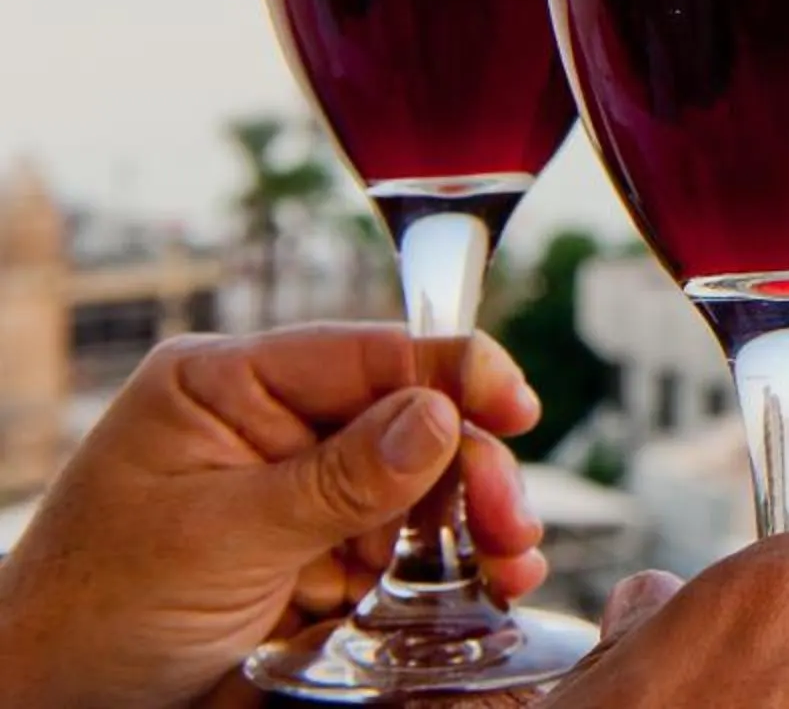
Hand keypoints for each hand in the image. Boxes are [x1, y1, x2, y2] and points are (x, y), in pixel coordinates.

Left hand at [0, 325, 545, 708]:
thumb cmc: (92, 616)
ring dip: (473, 523)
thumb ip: (337, 478)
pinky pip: (403, 549)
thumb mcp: (218, 539)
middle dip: (468, 467)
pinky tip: (486, 586)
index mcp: (227, 387)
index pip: (365, 353)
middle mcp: (270, 428)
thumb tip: (442, 413)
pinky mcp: (316, 558)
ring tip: (509, 565)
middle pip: (408, 420)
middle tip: (508, 522)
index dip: (452, 372)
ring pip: (419, 487)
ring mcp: (296, 495)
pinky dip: (450, 568)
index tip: (516, 406)